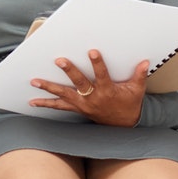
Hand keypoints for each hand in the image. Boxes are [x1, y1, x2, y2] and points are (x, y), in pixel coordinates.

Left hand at [30, 51, 146, 126]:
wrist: (122, 126)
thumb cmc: (129, 105)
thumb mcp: (136, 91)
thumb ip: (139, 75)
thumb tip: (144, 62)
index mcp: (107, 91)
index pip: (102, 75)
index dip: (98, 64)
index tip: (92, 52)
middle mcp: (93, 98)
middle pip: (80, 83)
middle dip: (70, 71)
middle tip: (60, 60)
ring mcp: (83, 104)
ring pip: (64, 95)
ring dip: (49, 88)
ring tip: (35, 81)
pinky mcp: (77, 108)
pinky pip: (59, 106)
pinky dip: (46, 104)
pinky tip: (32, 101)